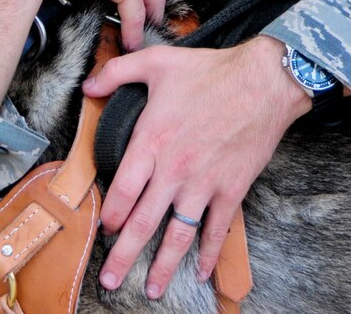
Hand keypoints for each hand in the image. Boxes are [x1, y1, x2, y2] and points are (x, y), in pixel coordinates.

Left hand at [81, 35, 309, 298]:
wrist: (263, 81)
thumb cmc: (210, 70)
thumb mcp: (156, 61)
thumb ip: (117, 72)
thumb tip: (87, 84)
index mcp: (152, 141)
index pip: (124, 189)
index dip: (112, 215)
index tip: (106, 229)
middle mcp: (175, 169)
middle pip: (144, 222)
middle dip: (124, 255)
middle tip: (109, 279)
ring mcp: (204, 183)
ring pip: (178, 234)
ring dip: (163, 265)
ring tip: (150, 290)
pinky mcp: (231, 189)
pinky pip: (216, 229)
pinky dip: (209, 254)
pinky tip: (201, 272)